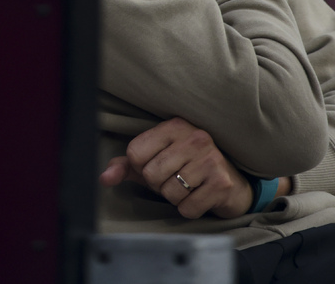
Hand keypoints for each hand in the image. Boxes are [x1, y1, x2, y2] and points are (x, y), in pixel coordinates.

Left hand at [99, 117, 254, 219]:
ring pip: (169, 193)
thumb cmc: (187, 169)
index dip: (141, 168)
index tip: (157, 166)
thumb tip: (103, 177)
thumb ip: (127, 166)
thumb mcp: (156, 160)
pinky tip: (200, 196)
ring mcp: (210, 158)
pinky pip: (187, 208)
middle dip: (159, 185)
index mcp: (174, 126)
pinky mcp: (221, 182)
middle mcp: (194, 137)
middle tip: (175, 180)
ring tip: (189, 187)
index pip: (135, 152)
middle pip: (151, 174)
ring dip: (176, 198)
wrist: (230, 184)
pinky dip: (190, 209)